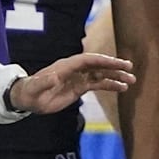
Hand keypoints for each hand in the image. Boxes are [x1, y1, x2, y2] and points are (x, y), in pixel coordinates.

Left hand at [10, 53, 134, 114]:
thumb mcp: (35, 88)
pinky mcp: (78, 87)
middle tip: (130, 68)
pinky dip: (109, 85)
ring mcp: (77, 78)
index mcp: (64, 67)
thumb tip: (54, 78)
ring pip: (99, 74)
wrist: (28, 98)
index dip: (102, 60)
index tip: (117, 63)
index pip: (86, 60)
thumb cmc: (30, 92)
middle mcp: (73, 70)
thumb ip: (44, 83)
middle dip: (112, 66)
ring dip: (115, 76)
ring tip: (131, 81)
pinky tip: (121, 88)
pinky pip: (97, 84)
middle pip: (96, 65)